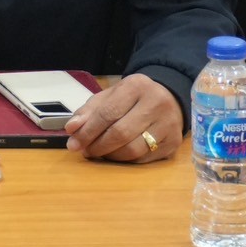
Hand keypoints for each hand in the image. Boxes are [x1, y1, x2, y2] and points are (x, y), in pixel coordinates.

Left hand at [64, 73, 182, 161]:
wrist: (169, 98)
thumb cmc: (133, 98)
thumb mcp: (110, 96)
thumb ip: (89, 111)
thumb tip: (71, 129)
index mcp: (136, 86)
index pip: (108, 113)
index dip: (88, 131)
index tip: (73, 144)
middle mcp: (156, 103)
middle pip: (121, 133)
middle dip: (98, 146)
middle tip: (85, 151)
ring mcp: (168, 124)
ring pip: (134, 149)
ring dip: (111, 156)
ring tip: (99, 153)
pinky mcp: (174, 142)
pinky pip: (145, 158)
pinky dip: (126, 160)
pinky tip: (117, 156)